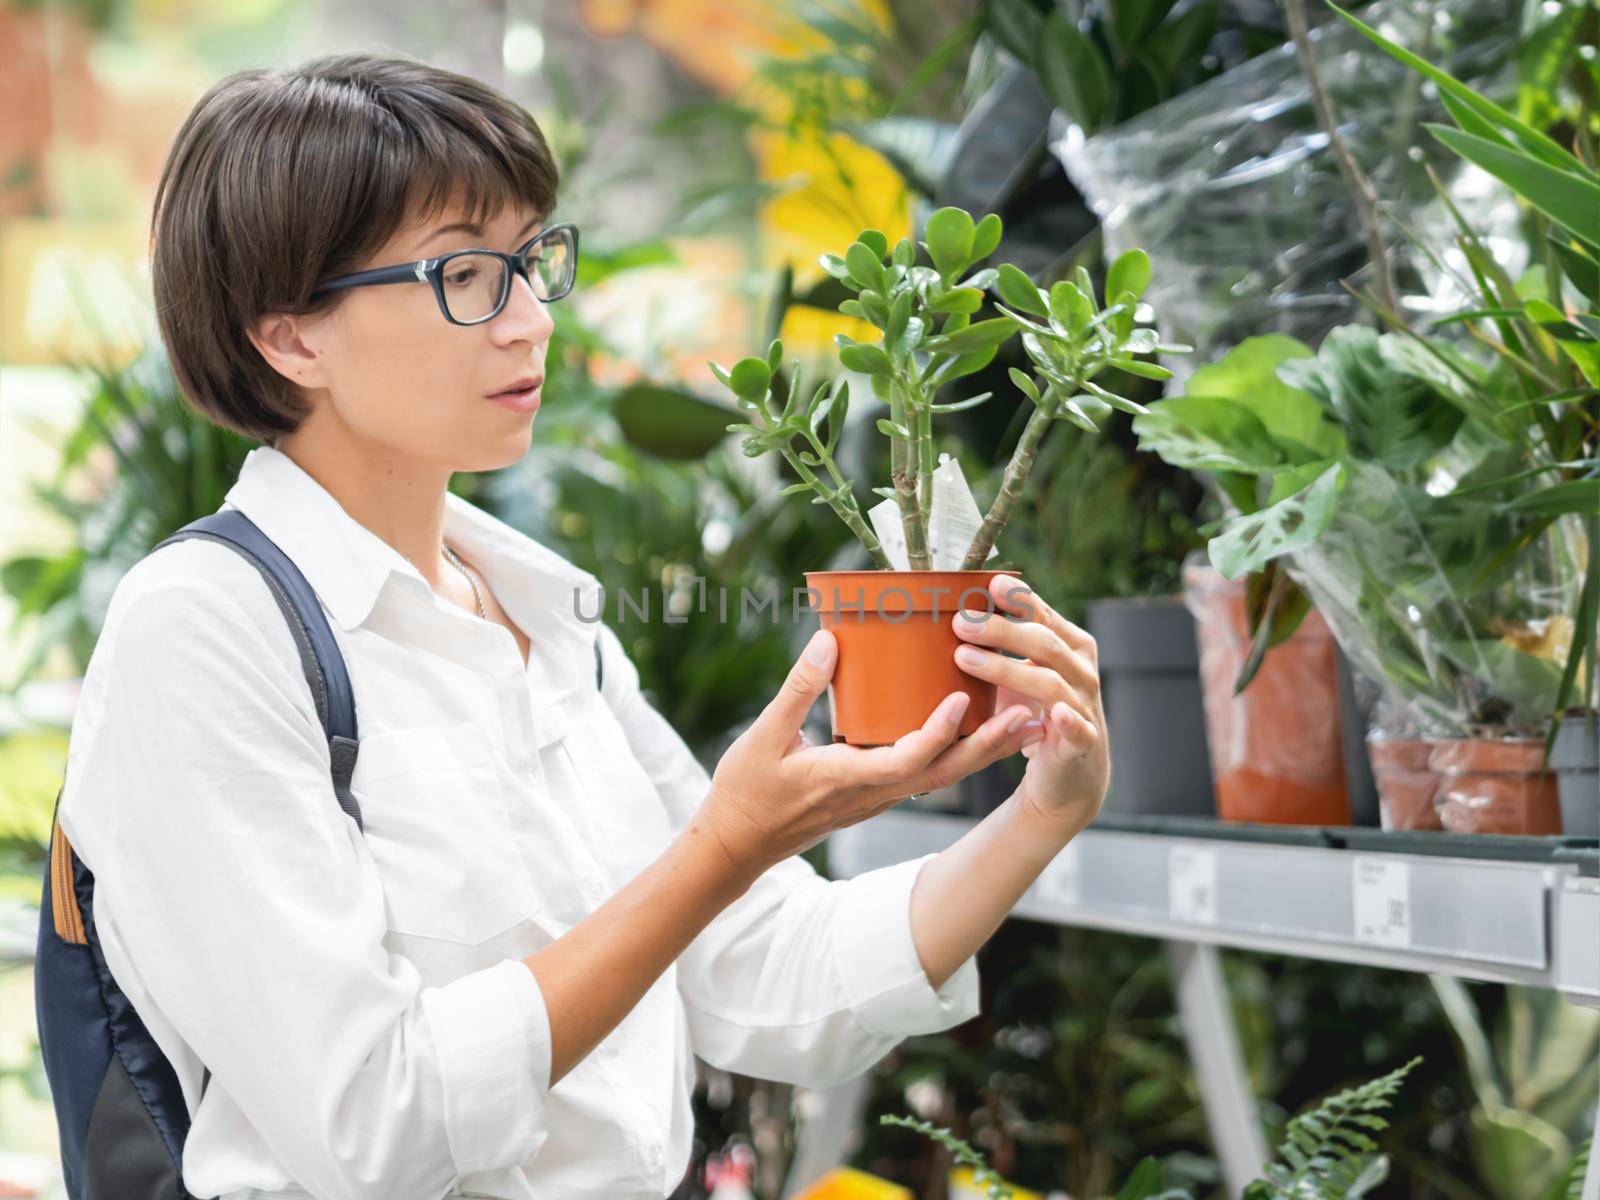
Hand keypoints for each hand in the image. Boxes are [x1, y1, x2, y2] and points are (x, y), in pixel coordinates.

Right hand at [699, 626, 1045, 883]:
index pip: (907, 759)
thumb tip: (829, 641)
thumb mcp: (763, 736)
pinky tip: (975, 730)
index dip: (938, 731)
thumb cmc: (746, 792)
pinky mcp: (875, 793)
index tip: (962, 697)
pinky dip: (958, 753)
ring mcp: (878, 797)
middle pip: (945, 772)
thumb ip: (798, 688)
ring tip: (1023, 722)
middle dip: (989, 745)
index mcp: (848, 777)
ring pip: (942, 775)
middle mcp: (874, 792)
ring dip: (983, 751)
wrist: (738, 845)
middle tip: (1028, 716)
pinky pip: (926, 774)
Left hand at [950, 573, 1108, 832]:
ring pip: (1050, 683)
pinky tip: (1053, 713)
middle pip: (1044, 644)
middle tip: (960, 622)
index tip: (991, 584)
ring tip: (965, 659)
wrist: (1072, 770)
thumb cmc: (1039, 709)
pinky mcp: (1082, 742)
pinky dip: (1068, 721)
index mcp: (1071, 646)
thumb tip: (956, 609)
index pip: (1045, 616)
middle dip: (1001, 631)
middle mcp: (1081, 671)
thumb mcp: (1023, 671)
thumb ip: (1003, 642)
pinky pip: (1077, 729)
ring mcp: (1084, 706)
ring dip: (1007, 669)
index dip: (1020, 600)